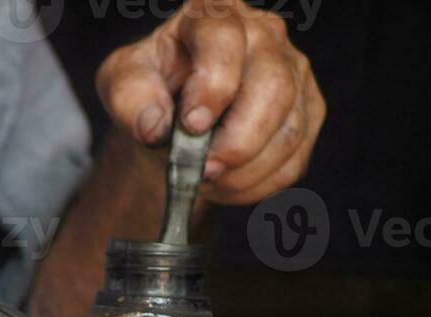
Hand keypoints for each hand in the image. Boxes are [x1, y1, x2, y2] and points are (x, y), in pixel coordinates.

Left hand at [95, 0, 324, 205]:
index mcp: (213, 14)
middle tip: (202, 170)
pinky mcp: (307, 111)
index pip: (224, 39)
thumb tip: (154, 126)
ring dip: (245, 171)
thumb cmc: (153, 88)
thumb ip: (131, 97)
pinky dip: (257, 185)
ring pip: (288, 130)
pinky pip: (294, 159)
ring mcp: (293, 72)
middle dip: (237, 142)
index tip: (192, 125)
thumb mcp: (123, 83)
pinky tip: (226, 184)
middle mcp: (264, 35)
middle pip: (274, 87)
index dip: (212, 86)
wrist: (174, 116)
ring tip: (207, 179)